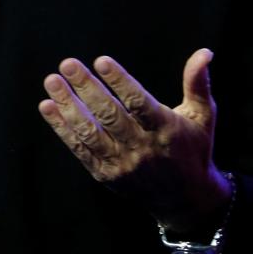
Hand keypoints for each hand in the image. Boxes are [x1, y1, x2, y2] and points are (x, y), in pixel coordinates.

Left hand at [37, 49, 231, 235]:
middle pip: (110, 116)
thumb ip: (198, 84)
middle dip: (87, 88)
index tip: (101, 61)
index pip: (140, 104)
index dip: (121, 82)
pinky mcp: (105, 175)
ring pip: (90, 132)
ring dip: (68, 106)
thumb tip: (204, 52)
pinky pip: (80, 149)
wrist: (185, 201)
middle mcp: (143, 149)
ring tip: (52, 81)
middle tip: (68, 63)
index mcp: (166, 131)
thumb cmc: (193, 148)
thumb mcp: (202, 117)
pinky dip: (62, 129)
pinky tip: (48, 107)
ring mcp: (122, 164)